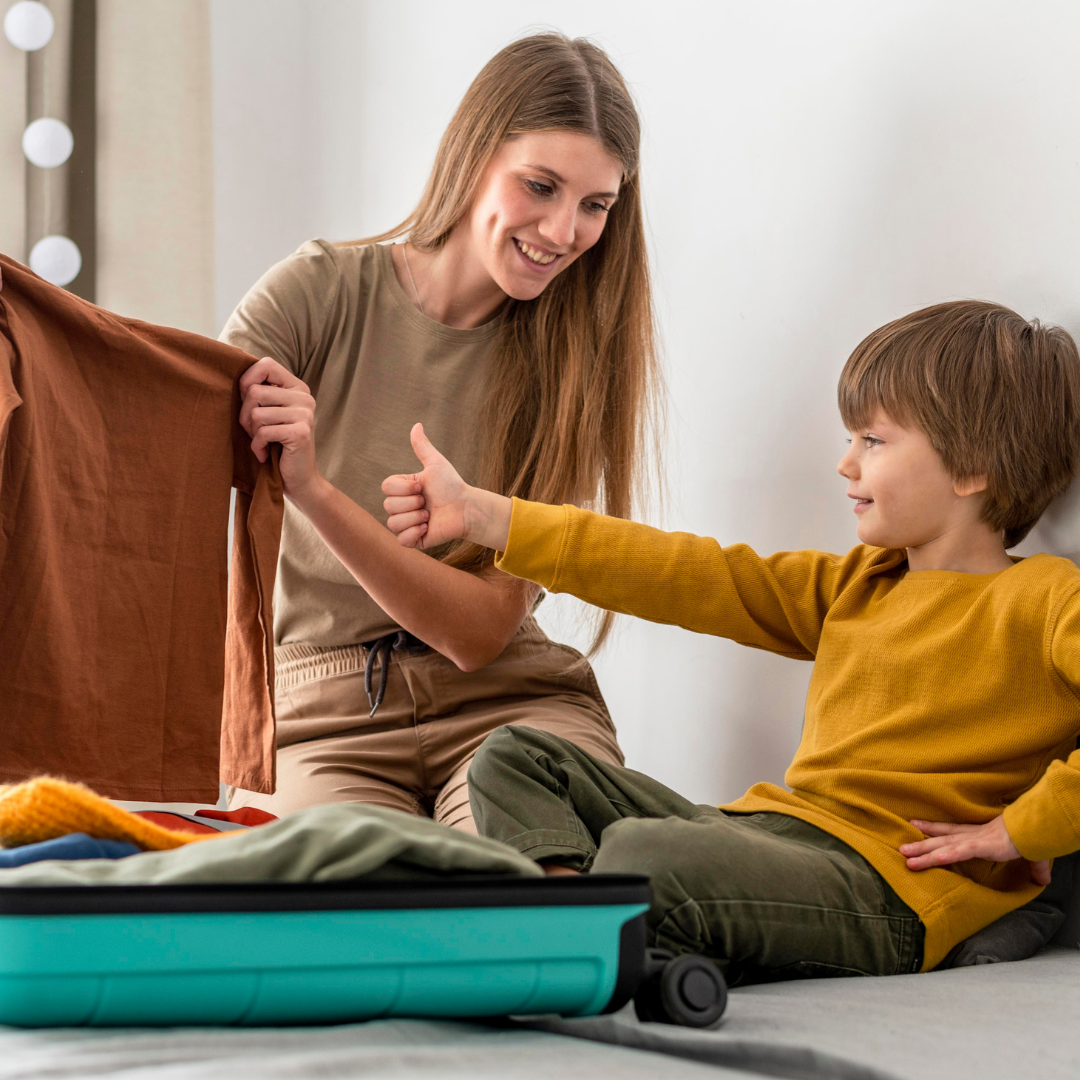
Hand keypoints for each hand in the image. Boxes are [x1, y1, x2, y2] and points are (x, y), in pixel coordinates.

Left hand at [239, 357, 321, 502]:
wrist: (299, 479)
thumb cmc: (277, 445)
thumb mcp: (269, 414)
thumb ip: (259, 394)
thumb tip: (233, 378)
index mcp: (297, 388)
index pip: (267, 365)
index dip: (247, 379)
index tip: (245, 399)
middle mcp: (304, 397)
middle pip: (254, 392)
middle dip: (245, 415)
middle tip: (254, 431)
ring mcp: (305, 414)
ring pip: (257, 414)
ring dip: (252, 433)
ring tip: (262, 442)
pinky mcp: (301, 433)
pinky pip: (263, 432)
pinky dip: (258, 447)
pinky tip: (265, 454)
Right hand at [381, 423, 511, 550]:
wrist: (466, 508)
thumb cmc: (452, 485)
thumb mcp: (436, 464)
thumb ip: (423, 447)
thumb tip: (416, 425)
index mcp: (403, 489)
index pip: (386, 487)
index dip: (404, 488)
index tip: (422, 486)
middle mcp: (402, 506)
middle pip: (388, 505)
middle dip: (412, 503)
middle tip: (428, 502)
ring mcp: (406, 524)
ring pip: (392, 523)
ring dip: (414, 518)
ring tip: (429, 516)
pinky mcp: (414, 540)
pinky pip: (401, 540)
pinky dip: (414, 533)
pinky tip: (427, 528)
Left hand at [900, 816, 1050, 885]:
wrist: (1038, 827)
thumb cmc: (1032, 837)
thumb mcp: (1030, 856)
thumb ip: (1033, 868)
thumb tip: (1043, 880)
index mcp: (980, 835)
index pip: (951, 831)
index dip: (933, 828)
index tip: (916, 825)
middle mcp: (972, 836)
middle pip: (941, 839)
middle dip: (921, 843)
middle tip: (902, 848)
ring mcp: (975, 840)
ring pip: (943, 846)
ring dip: (924, 852)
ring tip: (905, 856)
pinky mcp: (982, 845)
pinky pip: (958, 852)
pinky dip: (943, 855)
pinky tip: (930, 860)